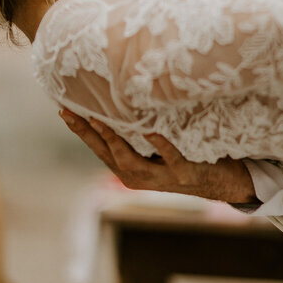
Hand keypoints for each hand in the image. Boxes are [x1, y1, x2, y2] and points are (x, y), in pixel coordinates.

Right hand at [59, 110, 256, 202]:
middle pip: (105, 153)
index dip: (80, 130)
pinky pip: (170, 159)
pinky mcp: (183, 174)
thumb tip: (121, 99)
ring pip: (129, 159)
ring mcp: (159, 178)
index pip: (97, 147)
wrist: (220, 182)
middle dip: (85, 133)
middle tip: (69, 112)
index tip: (63, 110)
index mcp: (128, 169)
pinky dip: (161, 146)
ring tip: (98, 119)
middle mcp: (138, 177)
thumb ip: (137, 132)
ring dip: (113, 138)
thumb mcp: (155, 148)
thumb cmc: (184, 157)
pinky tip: (153, 132)